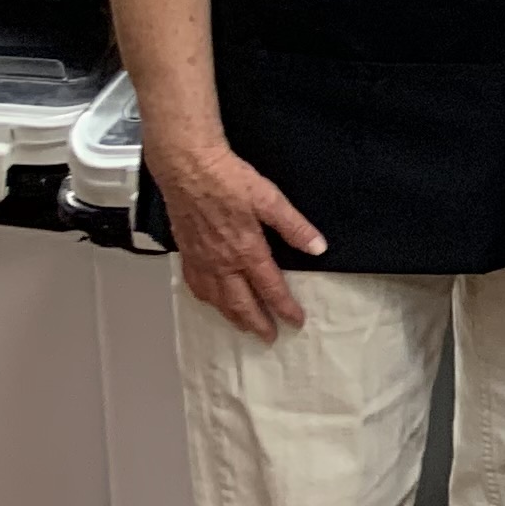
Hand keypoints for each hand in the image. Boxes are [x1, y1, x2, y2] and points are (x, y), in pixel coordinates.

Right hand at [146, 138, 322, 338]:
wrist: (188, 168)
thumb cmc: (228, 180)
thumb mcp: (270, 200)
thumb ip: (295, 227)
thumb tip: (318, 247)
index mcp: (247, 251)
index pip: (270, 288)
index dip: (284, 307)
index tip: (295, 321)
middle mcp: (222, 262)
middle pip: (240, 302)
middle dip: (256, 322)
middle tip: (268, 337)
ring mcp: (201, 259)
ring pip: (216, 299)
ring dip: (230, 316)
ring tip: (242, 325)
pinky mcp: (186, 251)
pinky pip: (195, 285)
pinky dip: (205, 299)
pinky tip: (210, 299)